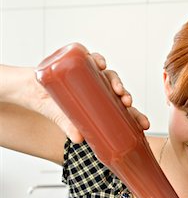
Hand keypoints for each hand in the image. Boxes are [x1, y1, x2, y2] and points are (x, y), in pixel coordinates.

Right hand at [32, 53, 149, 142]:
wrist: (33, 91)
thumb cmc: (56, 106)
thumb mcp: (64, 119)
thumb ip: (71, 127)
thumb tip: (78, 140)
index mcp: (105, 102)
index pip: (124, 109)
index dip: (136, 115)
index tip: (145, 125)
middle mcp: (102, 87)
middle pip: (120, 91)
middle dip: (126, 97)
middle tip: (127, 103)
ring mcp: (93, 74)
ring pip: (110, 75)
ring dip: (116, 81)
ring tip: (117, 89)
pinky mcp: (81, 61)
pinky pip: (93, 58)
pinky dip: (97, 59)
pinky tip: (100, 64)